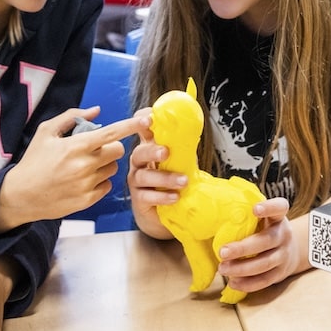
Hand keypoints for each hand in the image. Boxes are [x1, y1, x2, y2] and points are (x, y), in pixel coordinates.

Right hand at [0, 108, 148, 234]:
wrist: (20, 196)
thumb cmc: (33, 161)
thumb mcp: (46, 133)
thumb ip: (72, 118)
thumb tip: (97, 110)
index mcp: (76, 146)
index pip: (111, 133)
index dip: (131, 125)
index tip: (148, 120)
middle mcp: (85, 165)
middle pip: (117, 151)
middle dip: (110, 147)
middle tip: (94, 150)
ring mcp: (87, 184)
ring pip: (113, 168)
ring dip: (105, 165)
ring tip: (84, 166)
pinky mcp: (88, 200)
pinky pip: (107, 185)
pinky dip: (99, 181)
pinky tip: (83, 180)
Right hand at [126, 107, 187, 238]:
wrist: (164, 212)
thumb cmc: (171, 182)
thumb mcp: (180, 161)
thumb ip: (184, 147)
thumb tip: (193, 127)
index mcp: (149, 148)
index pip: (142, 131)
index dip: (142, 122)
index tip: (150, 118)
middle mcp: (139, 163)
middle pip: (139, 152)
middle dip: (152, 150)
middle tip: (166, 152)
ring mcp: (137, 181)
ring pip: (144, 176)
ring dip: (165, 178)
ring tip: (183, 181)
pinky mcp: (139, 199)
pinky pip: (147, 197)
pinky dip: (162, 197)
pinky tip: (175, 197)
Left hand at [216, 198, 301, 293]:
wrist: (291, 250)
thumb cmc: (265, 230)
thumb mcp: (261, 219)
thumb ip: (245, 217)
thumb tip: (212, 216)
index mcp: (278, 217)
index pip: (279, 208)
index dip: (269, 208)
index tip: (254, 209)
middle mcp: (284, 235)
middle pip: (267, 240)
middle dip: (243, 248)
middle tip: (222, 252)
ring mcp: (284, 255)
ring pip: (265, 263)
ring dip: (242, 268)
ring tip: (222, 269)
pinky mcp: (280, 273)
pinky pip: (265, 280)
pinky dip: (248, 284)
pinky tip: (232, 282)